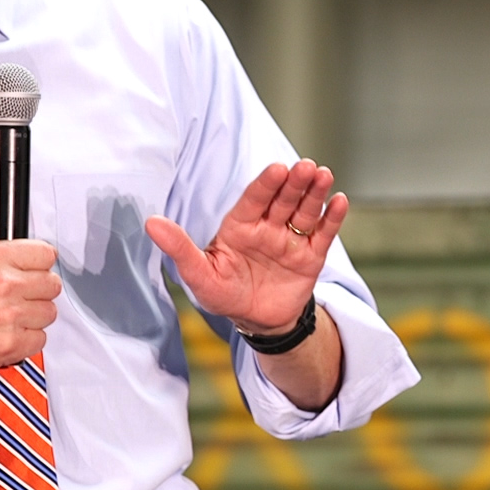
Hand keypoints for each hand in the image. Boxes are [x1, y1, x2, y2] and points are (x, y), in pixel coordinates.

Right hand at [0, 239, 60, 380]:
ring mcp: (10, 314)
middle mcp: (4, 283)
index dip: (41, 266)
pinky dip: (27, 341)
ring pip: (49, 313)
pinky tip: (9, 336)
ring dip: (34, 318)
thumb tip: (34, 263)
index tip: (36, 272)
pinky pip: (40, 340)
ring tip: (11, 320)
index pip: (46, 254)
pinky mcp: (11, 342)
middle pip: (53, 284)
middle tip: (23, 299)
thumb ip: (5, 261)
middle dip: (40, 293)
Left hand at [146, 160, 348, 334]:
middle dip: (294, 182)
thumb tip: (151, 222)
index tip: (277, 169)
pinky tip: (339, 201)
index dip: (266, 184)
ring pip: (304, 211)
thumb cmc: (224, 294)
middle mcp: (267, 227)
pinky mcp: (310, 256)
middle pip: (283, 199)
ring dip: (315, 193)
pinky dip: (332, 218)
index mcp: (240, 226)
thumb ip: (179, 248)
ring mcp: (290, 240)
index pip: (254, 199)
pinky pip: (322, 234)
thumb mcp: (199, 274)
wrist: (257, 322)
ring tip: (323, 175)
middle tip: (306, 166)